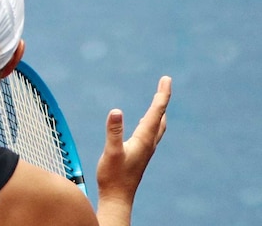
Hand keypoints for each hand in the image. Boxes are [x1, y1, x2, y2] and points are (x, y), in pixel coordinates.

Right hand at [96, 75, 171, 203]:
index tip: (167, 79)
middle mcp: (148, 143)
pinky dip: (151, 122)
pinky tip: (144, 124)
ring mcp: (145, 150)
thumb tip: (116, 111)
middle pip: (160, 117)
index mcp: (143, 140)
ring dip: (159, 111)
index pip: (156, 112)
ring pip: (157, 126)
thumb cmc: (113, 177)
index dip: (162, 95)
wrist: (117, 198)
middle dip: (162, 100)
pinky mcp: (140, 154)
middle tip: (164, 83)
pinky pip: (150, 133)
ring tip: (159, 100)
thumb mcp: (110, 152)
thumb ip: (113, 132)